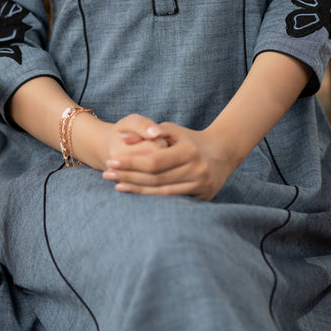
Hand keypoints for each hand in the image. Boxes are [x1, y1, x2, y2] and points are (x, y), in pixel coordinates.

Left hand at [102, 120, 233, 199]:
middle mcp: (197, 169)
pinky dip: (153, 198)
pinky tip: (137, 194)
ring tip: (117, 185)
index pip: (154, 161)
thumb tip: (125, 140)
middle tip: (107, 174)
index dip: (131, 163)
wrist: (223, 152)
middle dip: (128, 176)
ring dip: (137, 190)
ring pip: (162, 192)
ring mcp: (202, 185)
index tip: (111, 161)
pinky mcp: (204, 197)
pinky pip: (173, 200)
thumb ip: (148, 132)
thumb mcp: (172, 130)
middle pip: (155, 178)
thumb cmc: (190, 139)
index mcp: (189, 150)